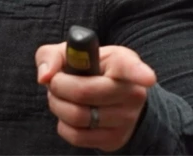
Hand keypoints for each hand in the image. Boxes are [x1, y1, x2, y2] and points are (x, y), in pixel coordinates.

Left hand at [35, 42, 156, 151]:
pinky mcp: (115, 139)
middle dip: (57, 86)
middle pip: (83, 92)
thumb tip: (45, 77)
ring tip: (61, 97)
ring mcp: (127, 119)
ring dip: (57, 105)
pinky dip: (63, 125)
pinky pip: (77, 136)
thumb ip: (51, 56)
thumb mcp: (69, 53)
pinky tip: (69, 114)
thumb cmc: (85, 69)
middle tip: (55, 82)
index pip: (131, 67)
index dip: (139, 72)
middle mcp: (131, 92)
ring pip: (77, 116)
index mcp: (122, 62)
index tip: (147, 78)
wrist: (106, 98)